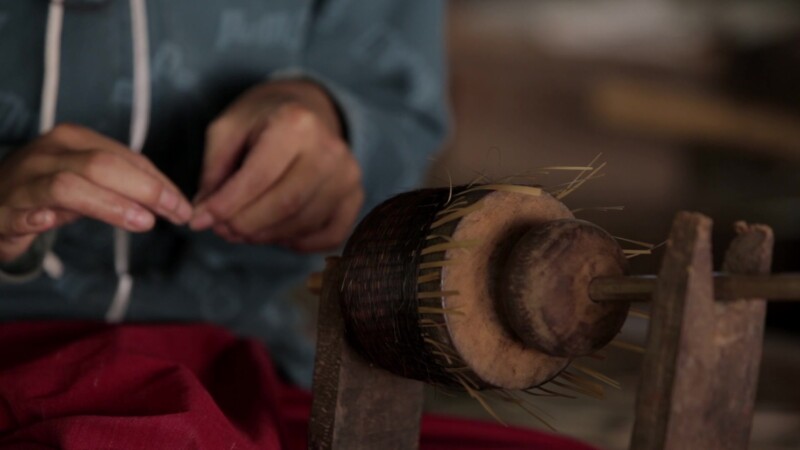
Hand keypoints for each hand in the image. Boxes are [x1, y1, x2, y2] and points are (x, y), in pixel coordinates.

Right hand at [0, 124, 191, 262]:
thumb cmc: (46, 194)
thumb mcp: (90, 185)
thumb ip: (123, 187)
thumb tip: (170, 201)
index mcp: (75, 140)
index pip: (127, 157)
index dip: (160, 182)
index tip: (184, 206)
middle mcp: (50, 152)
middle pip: (104, 165)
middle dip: (147, 190)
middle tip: (176, 214)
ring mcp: (25, 178)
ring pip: (70, 184)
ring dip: (111, 204)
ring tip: (144, 222)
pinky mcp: (6, 207)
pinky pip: (26, 208)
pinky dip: (41, 215)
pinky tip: (54, 222)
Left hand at [190, 80, 363, 251]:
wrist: (308, 109)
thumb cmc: (263, 120)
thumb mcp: (227, 131)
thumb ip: (214, 173)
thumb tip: (204, 217)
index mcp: (296, 123)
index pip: (258, 177)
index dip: (225, 206)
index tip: (199, 221)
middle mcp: (330, 149)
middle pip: (284, 205)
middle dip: (244, 225)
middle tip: (220, 230)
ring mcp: (348, 175)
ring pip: (303, 223)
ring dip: (265, 236)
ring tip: (241, 230)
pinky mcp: (355, 196)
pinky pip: (328, 235)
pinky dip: (297, 242)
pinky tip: (275, 231)